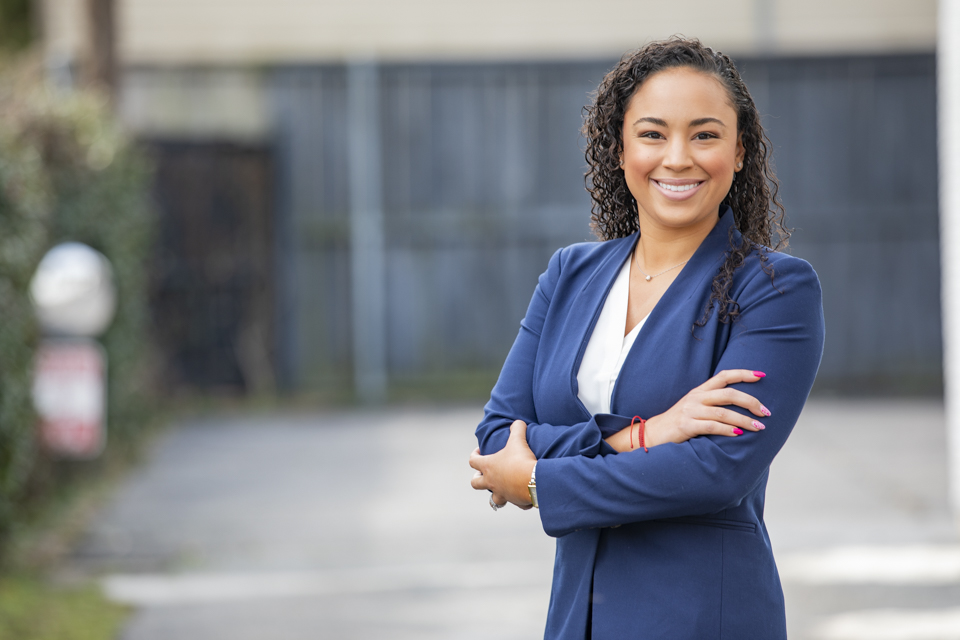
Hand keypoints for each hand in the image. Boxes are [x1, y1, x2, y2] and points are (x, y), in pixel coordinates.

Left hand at [470, 420, 536, 508]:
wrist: (535, 480)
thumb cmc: (521, 460)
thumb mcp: (518, 440)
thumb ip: (517, 429)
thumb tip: (518, 422)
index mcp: (488, 466)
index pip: (472, 461)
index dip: (474, 454)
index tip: (480, 450)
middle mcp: (492, 482)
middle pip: (475, 483)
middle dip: (478, 478)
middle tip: (485, 473)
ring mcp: (502, 493)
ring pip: (493, 499)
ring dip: (496, 494)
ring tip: (503, 488)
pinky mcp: (515, 501)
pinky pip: (515, 502)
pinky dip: (518, 499)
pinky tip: (524, 494)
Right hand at [605, 369, 768, 451]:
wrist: (652, 434)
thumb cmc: (677, 423)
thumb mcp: (694, 408)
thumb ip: (712, 404)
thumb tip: (739, 406)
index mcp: (699, 391)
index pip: (723, 376)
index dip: (743, 373)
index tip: (762, 375)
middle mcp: (696, 398)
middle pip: (729, 394)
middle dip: (751, 402)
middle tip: (766, 412)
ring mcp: (690, 411)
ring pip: (723, 412)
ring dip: (744, 420)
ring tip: (759, 428)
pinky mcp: (686, 425)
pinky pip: (712, 426)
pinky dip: (727, 430)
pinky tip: (738, 434)